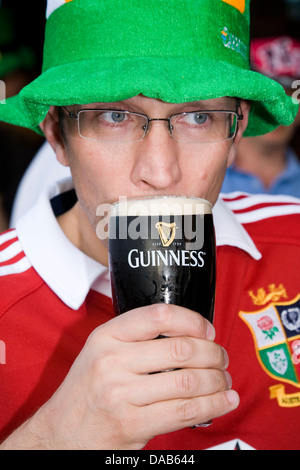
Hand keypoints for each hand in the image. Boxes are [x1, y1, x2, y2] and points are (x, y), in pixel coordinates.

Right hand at [1, 304, 237, 449]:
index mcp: (106, 336)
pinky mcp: (132, 425)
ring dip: (217, 380)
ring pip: (188, 381)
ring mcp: (121, 394)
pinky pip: (184, 411)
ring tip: (224, 380)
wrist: (60, 433)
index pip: (158, 315)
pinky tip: (225, 400)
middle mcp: (112, 361)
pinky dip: (213, 405)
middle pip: (180, 349)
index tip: (207, 330)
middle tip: (221, 358)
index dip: (192, 320)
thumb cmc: (87, 389)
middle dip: (213, 353)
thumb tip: (189, 333)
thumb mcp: (100, 351)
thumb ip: (135, 338)